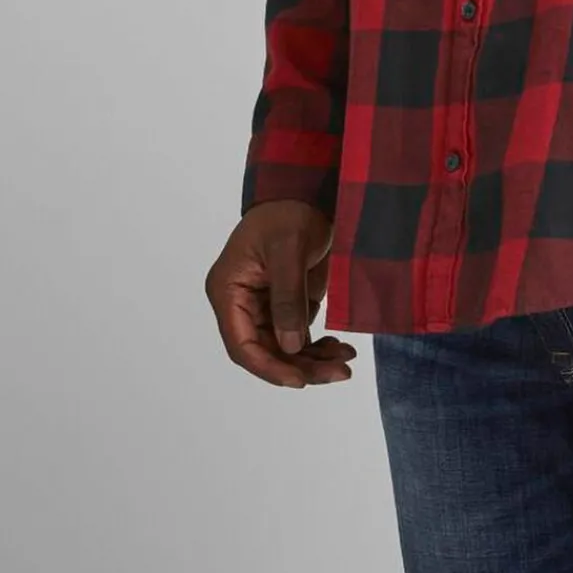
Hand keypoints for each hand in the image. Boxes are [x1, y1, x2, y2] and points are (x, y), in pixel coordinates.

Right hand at [205, 201, 357, 389]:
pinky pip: (297, 336)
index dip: (269, 367)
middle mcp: (241, 305)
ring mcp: (263, 307)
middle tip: (339, 373)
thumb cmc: (288, 214)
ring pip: (283, 349)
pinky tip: (340, 349)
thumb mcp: (288, 252)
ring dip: (312, 361)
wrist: (304, 193)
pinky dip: (317, 347)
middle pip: (266, 351)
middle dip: (301, 367)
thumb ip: (287, 299)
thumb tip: (291, 346)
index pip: (242, 344)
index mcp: (228, 291)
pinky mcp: (284, 305)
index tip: (299, 380)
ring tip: (345, 364)